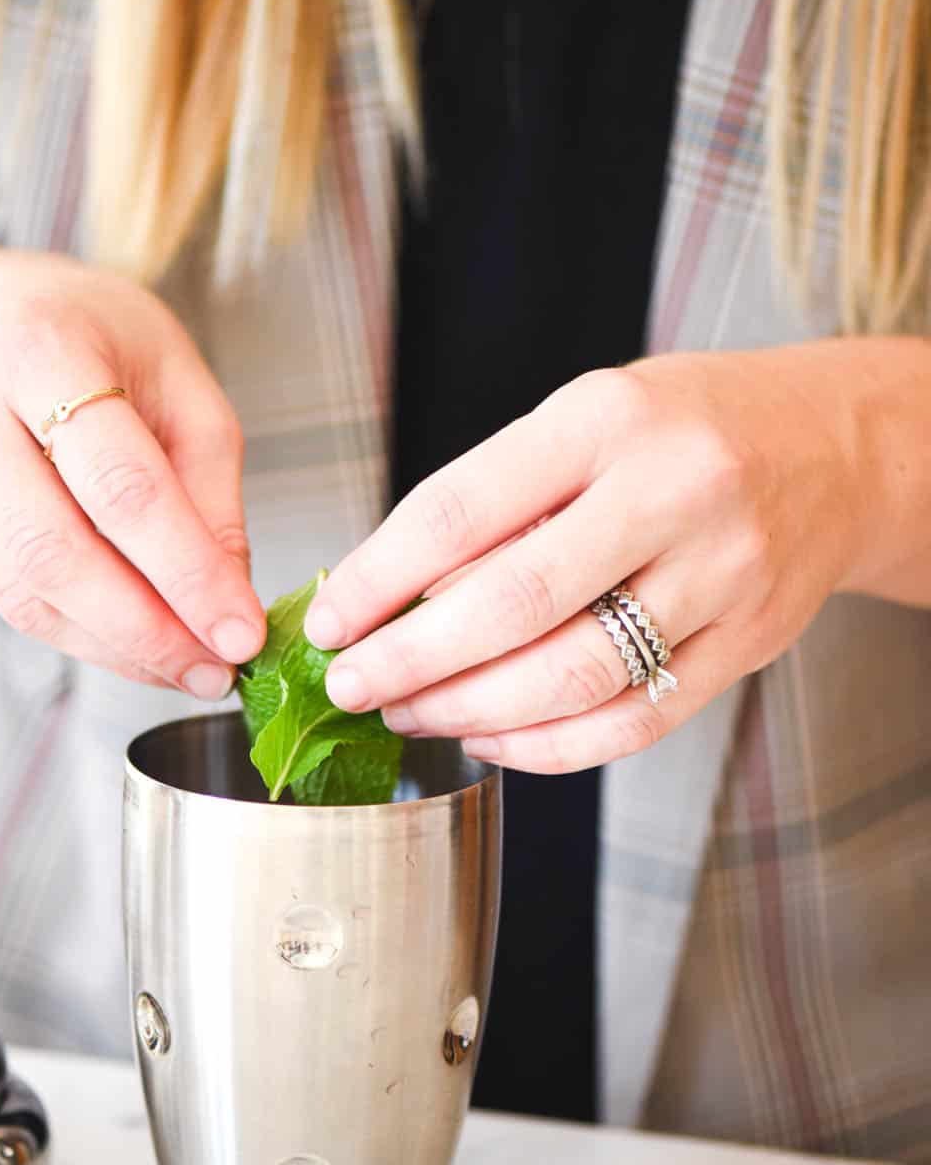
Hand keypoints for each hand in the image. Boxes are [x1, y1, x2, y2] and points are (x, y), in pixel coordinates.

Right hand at [0, 263, 264, 692]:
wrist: (2, 321)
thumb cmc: (106, 350)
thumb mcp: (183, 388)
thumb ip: (210, 496)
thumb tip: (226, 609)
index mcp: (36, 346)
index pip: (120, 485)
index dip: (187, 572)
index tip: (242, 634)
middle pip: (55, 550)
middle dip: (146, 628)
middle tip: (214, 671)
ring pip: (23, 591)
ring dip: (114, 646)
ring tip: (185, 666)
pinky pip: (1, 599)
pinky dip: (76, 635)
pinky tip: (132, 645)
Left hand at [305, 345, 872, 771]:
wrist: (836, 448)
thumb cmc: (685, 429)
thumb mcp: (588, 417)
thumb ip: (501, 498)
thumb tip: (388, 595)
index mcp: (605, 420)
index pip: (459, 510)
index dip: (376, 579)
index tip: (328, 620)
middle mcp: (670, 493)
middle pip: (509, 605)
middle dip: (408, 660)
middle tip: (351, 684)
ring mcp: (719, 576)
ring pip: (568, 678)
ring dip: (466, 710)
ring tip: (410, 710)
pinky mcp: (746, 645)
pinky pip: (628, 723)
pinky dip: (544, 747)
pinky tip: (490, 735)